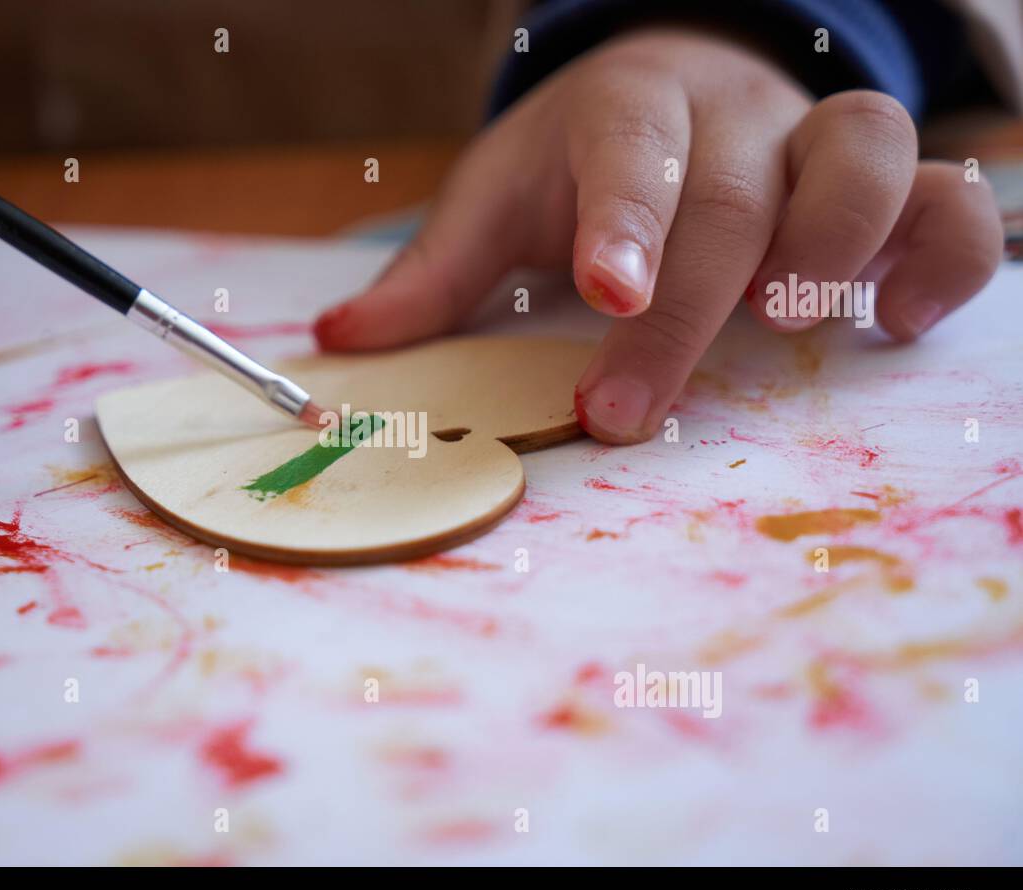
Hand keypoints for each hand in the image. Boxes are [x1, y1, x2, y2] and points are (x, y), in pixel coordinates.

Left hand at [314, 28, 1003, 443]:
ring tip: (791, 322)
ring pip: (868, 158)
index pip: (629, 151)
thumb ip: (433, 273)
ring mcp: (811, 144)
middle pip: (731, 197)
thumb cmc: (580, 158)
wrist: (673, 84)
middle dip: (687, 310)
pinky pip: (944, 203)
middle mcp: (730, 119)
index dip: (625, 221)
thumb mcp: (497, 198)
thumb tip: (341, 344)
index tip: (606, 293)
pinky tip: (889, 323)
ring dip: (839, 244)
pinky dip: (939, 260)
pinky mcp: (878, 184)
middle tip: (626, 410)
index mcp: (628, 113)